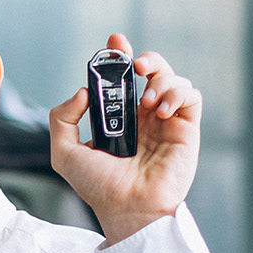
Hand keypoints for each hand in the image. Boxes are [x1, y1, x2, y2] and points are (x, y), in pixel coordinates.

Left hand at [48, 32, 201, 244]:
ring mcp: (167, 123)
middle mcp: (145, 119)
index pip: (122, 81)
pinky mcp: (187, 129)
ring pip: (172, 80)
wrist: (128, 209)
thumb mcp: (65, 153)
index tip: (114, 43)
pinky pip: (190, 96)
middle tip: (134, 63)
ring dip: (160, 79)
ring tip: (147, 103)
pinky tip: (162, 111)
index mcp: (119, 121)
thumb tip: (82, 92)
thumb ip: (62, 119)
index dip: (119, 58)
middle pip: (151, 72)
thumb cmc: (99, 188)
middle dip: (143, 59)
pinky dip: (177, 93)